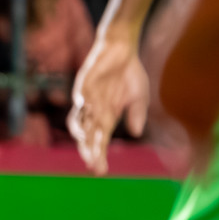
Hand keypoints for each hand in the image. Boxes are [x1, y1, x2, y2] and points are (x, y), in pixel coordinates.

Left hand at [68, 32, 148, 174]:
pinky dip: (84, 104)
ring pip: (79, 119)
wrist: (122, 48)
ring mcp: (87, 97)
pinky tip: (86, 111)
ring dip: (82, 131)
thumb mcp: (139, 97)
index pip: (100, 140)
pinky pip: (81, 95)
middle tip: (91, 164)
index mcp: (106, 116)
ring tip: (86, 143)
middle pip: (87, 134)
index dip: (98, 154)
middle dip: (89, 149)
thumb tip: (135, 134)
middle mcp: (94, 110)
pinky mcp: (84, 82)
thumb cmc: (129, 73)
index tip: (100, 171)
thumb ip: (137, 114)